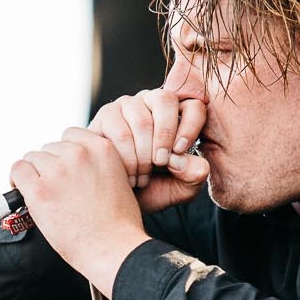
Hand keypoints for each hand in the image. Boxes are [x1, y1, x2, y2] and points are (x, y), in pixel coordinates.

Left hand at [10, 128, 201, 295]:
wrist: (112, 248)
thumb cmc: (118, 224)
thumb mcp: (118, 180)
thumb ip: (97, 165)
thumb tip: (75, 166)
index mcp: (101, 149)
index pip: (71, 135)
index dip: (63, 153)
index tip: (63, 168)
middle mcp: (78, 154)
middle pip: (49, 148)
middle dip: (49, 167)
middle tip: (54, 190)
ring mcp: (57, 171)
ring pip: (32, 159)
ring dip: (34, 175)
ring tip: (41, 195)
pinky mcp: (39, 190)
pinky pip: (18, 171)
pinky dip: (16, 181)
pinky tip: (23, 193)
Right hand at [86, 87, 209, 213]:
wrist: (115, 199)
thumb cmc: (149, 191)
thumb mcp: (179, 190)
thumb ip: (193, 176)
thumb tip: (190, 161)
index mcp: (177, 115)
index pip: (193, 105)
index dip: (190, 126)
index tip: (180, 152)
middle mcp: (152, 103)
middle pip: (165, 99)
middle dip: (165, 134)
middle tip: (160, 162)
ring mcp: (127, 106)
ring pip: (142, 120)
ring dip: (143, 154)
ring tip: (141, 178)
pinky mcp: (106, 115)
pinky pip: (120, 132)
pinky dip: (126, 158)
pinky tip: (126, 175)